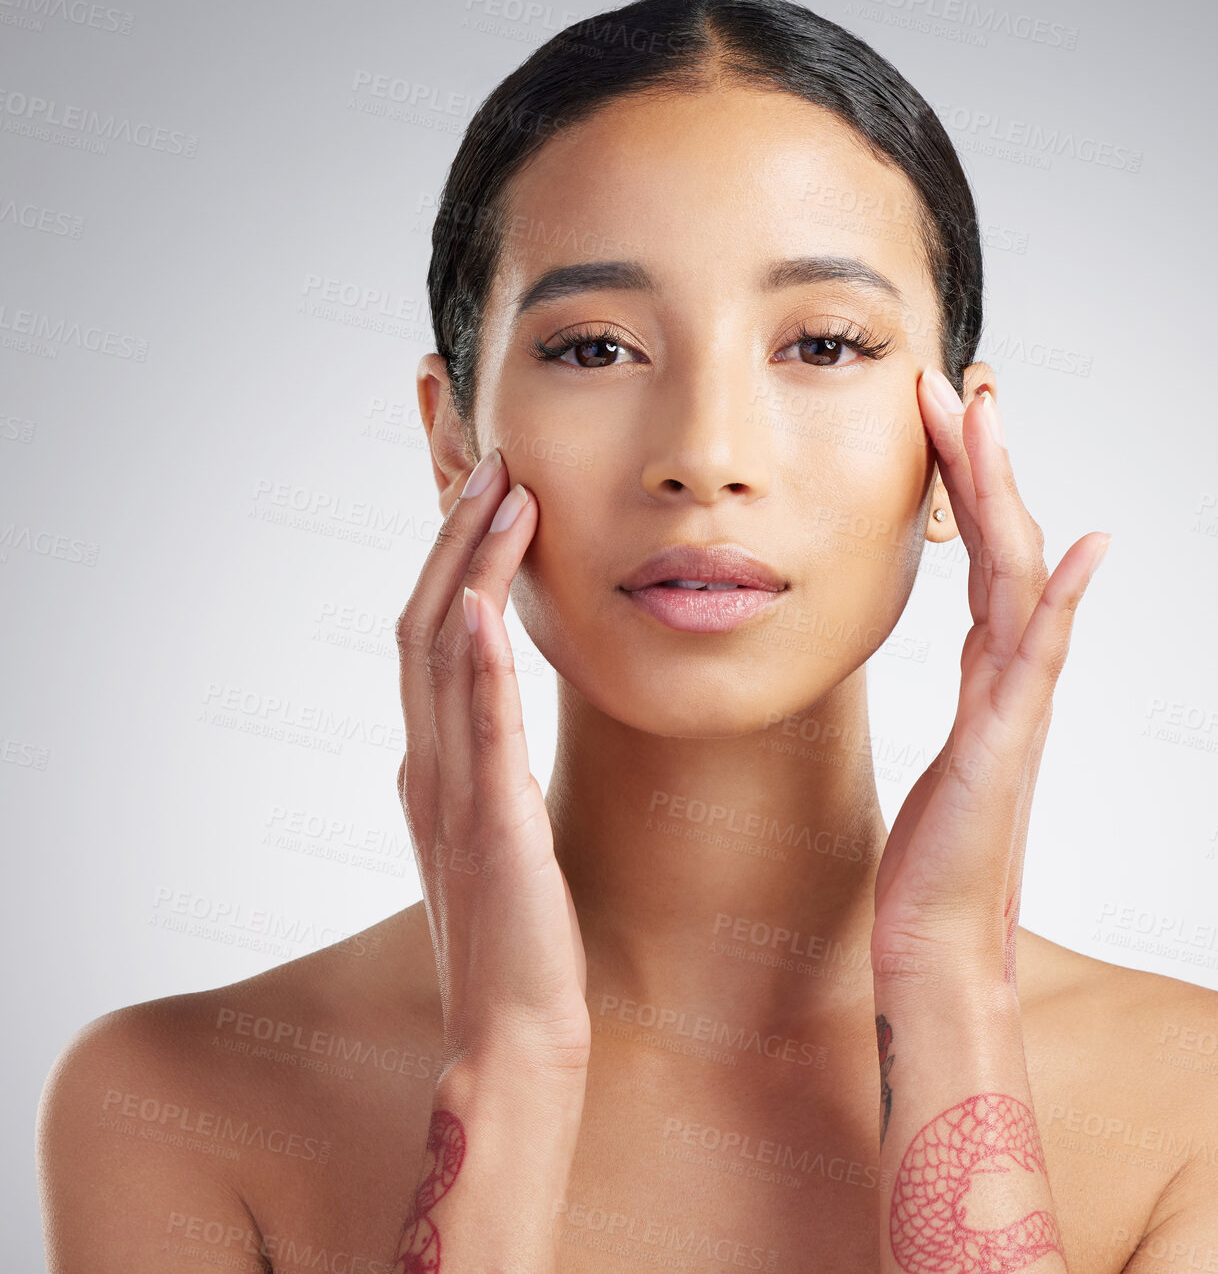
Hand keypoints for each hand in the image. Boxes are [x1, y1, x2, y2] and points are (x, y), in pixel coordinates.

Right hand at [395, 449, 589, 1080]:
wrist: (514, 1032)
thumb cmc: (518, 935)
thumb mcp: (494, 831)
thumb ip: (487, 770)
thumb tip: (501, 716)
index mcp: (431, 766)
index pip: (428, 637)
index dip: (451, 558)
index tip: (489, 493)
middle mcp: (427, 766)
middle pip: (423, 622)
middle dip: (457, 536)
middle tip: (495, 460)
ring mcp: (451, 794)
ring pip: (442, 655)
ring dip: (469, 566)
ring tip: (503, 491)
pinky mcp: (491, 827)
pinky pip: (478, 728)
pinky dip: (474, 659)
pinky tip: (479, 598)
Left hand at [872, 371, 1109, 989]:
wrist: (939, 939)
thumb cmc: (935, 854)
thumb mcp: (945, 752)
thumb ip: (972, 694)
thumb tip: (978, 649)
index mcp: (988, 672)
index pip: (980, 553)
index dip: (961, 482)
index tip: (931, 415)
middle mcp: (1010, 675)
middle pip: (1002, 543)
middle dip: (977, 460)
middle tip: (951, 382)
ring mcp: (1014, 705)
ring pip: (1016, 576)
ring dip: (1000, 493)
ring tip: (985, 416)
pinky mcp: (1005, 743)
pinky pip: (1039, 656)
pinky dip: (1062, 598)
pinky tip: (1083, 547)